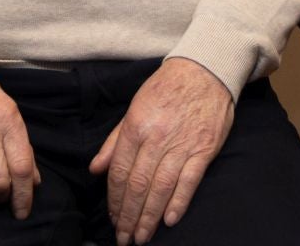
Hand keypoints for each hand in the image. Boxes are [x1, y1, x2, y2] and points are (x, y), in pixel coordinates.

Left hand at [89, 57, 233, 244]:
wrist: (204, 70)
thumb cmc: (166, 89)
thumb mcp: (133, 108)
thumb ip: (114, 141)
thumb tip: (95, 170)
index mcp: (136, 127)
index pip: (119, 171)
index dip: (114, 199)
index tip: (112, 217)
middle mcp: (156, 138)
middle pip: (138, 185)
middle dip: (128, 216)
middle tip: (123, 238)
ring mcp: (181, 144)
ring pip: (161, 188)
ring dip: (149, 216)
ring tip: (142, 236)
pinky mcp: (204, 149)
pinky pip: (189, 181)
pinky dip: (179, 202)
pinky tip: (169, 220)